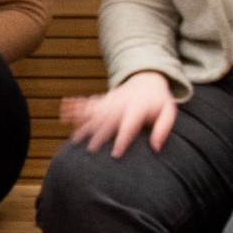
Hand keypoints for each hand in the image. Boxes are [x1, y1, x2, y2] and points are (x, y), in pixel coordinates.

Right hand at [60, 71, 176, 157]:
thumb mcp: (168, 111)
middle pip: (108, 120)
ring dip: (84, 124)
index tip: (115, 154)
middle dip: (99, 134)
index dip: (122, 139)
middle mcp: (122, 102)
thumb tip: (155, 148)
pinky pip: (89, 103)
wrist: (147, 77)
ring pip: (95, 113)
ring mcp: (111, 99)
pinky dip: (76, 108)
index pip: (129, 125)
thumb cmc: (159, 101)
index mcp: (138, 107)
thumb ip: (163, 128)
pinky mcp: (104, 98)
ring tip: (74, 138)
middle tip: (90, 150)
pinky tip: (64, 112)